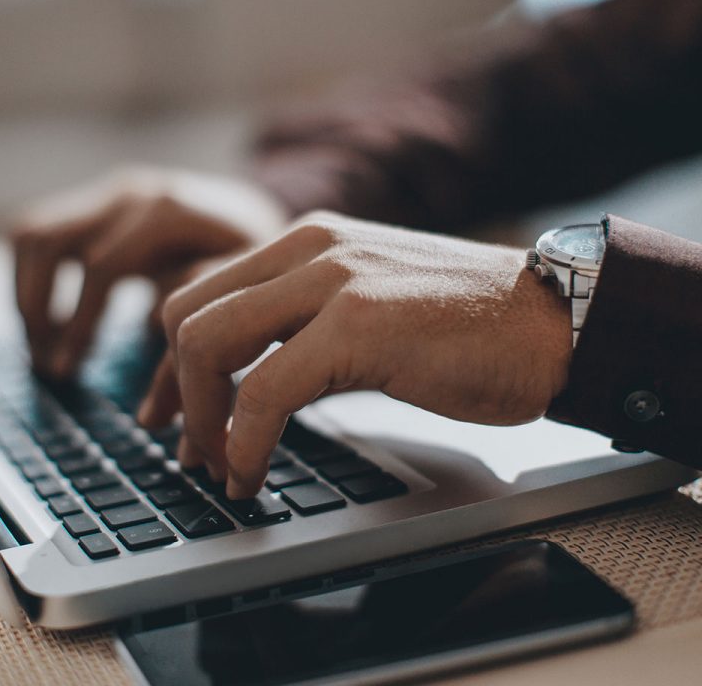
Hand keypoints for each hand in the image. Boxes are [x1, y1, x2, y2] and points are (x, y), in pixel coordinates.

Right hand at [12, 167, 287, 376]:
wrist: (258, 213)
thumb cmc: (258, 258)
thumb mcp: (245, 288)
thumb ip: (198, 321)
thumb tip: (150, 384)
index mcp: (170, 211)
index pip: (101, 267)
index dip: (80, 325)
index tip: (66, 372)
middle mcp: (132, 192)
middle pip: (46, 240)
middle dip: (36, 308)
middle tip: (47, 365)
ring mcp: (111, 191)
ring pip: (32, 231)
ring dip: (25, 291)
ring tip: (43, 346)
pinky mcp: (100, 202)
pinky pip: (42, 230)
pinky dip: (33, 275)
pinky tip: (55, 319)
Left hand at [138, 212, 570, 497]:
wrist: (549, 321)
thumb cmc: (463, 326)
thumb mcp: (366, 304)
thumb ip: (304, 323)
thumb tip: (249, 378)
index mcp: (306, 242)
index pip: (201, 292)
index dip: (170, 362)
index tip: (167, 412)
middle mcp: (309, 248)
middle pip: (185, 313)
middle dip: (172, 390)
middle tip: (187, 448)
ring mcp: (332, 281)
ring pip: (208, 343)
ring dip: (199, 418)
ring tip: (217, 467)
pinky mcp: (358, 326)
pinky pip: (264, 390)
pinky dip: (244, 442)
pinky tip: (251, 475)